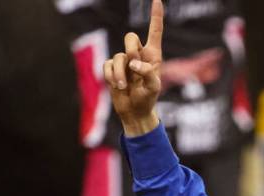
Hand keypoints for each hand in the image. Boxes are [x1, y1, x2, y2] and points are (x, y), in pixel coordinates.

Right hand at [104, 0, 163, 135]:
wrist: (135, 112)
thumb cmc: (148, 99)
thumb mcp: (153, 87)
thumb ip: (147, 73)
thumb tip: (133, 64)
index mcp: (153, 55)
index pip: (155, 31)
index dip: (155, 15)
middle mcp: (138, 55)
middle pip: (130, 37)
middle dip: (130, 51)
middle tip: (133, 69)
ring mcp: (124, 61)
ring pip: (117, 56)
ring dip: (119, 73)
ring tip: (123, 86)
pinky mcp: (111, 69)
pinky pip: (107, 65)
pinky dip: (110, 76)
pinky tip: (116, 86)